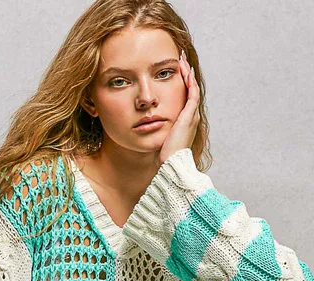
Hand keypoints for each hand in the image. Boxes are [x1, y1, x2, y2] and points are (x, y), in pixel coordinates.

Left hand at [157, 51, 200, 167]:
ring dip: (187, 74)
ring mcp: (191, 116)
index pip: (185, 97)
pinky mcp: (189, 116)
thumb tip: (144, 126)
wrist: (171, 163)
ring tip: (182, 60)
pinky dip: (189, 81)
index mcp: (185, 121)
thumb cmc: (164, 155)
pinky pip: (191, 94)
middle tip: (181, 60)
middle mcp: (191, 117)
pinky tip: (185, 70)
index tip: (174, 71)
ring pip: (192, 89)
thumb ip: (156, 129)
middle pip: (190, 90)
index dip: (181, 83)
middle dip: (185, 74)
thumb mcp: (160, 138)